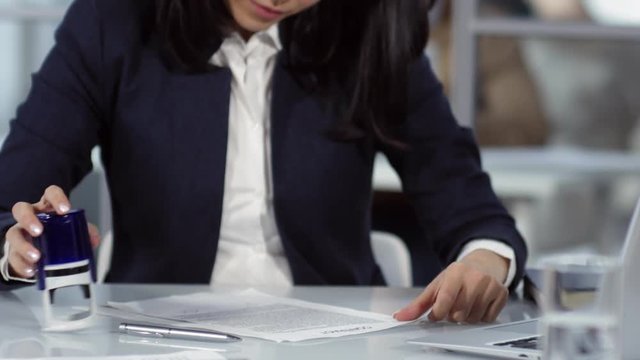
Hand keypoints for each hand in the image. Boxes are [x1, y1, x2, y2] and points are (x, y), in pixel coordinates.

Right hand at [4, 185, 100, 278]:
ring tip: (36, 257)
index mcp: (48, 207)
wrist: (42, 253)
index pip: (50, 194)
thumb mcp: (73, 230)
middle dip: (28, 219)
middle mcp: (31, 217)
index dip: (56, 198)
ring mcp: (19, 233)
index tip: (64, 209)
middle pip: (21, 209)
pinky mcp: (13, 251)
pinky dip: (22, 265)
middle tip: (39, 231)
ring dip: (24, 246)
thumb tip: (94, 239)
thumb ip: (86, 232)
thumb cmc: (58, 234)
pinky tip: (31, 270)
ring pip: (13, 234)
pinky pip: (13, 257)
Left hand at [394, 249, 509, 323]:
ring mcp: (490, 286)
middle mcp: (475, 277)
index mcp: (456, 272)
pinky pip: (487, 319)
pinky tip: (478, 305)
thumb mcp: (436, 285)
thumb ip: (418, 304)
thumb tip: (400, 316)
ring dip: (466, 317)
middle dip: (452, 314)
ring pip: (473, 318)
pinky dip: (480, 317)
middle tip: (454, 304)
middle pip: (459, 314)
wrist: (483, 264)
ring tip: (465, 303)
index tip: (436, 313)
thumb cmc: (457, 277)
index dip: (438, 312)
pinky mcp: (502, 294)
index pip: (445, 300)